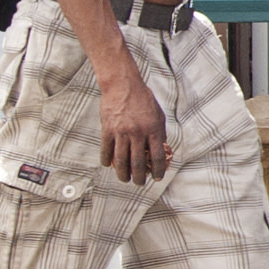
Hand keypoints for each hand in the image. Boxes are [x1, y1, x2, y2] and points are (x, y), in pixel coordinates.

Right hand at [93, 61, 171, 185]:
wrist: (122, 85)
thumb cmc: (143, 100)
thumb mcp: (158, 115)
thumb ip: (160, 133)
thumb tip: (161, 152)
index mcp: (153, 129)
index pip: (158, 156)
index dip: (159, 170)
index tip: (158, 178)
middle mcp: (138, 133)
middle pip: (138, 162)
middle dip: (140, 177)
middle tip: (140, 183)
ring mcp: (121, 132)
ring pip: (121, 161)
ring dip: (123, 174)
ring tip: (125, 179)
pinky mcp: (107, 130)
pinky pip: (106, 150)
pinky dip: (107, 160)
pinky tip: (109, 165)